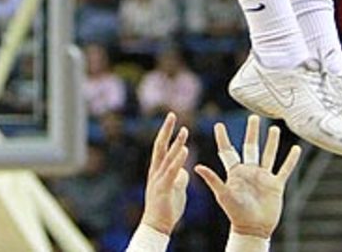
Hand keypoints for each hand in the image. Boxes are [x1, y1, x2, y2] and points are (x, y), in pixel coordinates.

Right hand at [139, 112, 190, 235]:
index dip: (166, 132)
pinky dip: (178, 159)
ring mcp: (158, 179)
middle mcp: (156, 171)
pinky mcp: (164, 188)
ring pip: (167, 157)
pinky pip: (171, 171)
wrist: (157, 226)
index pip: (161, 147)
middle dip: (166, 130)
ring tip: (185, 130)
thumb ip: (179, 178)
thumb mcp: (175, 189)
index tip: (171, 119)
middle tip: (172, 114)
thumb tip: (184, 170)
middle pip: (160, 146)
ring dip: (176, 143)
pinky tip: (185, 150)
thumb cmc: (166, 209)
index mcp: (158, 170)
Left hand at [194, 115, 301, 238]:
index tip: (218, 125)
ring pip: (269, 154)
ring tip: (274, 128)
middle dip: (252, 132)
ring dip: (272, 142)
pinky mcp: (276, 185)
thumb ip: (213, 180)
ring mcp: (263, 177)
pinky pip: (285, 169)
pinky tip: (297, 148)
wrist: (252, 229)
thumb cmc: (235, 213)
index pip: (228, 151)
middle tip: (253, 117)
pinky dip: (291, 159)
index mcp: (235, 172)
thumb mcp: (224, 195)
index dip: (223, 138)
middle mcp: (250, 171)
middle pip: (251, 147)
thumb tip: (197, 167)